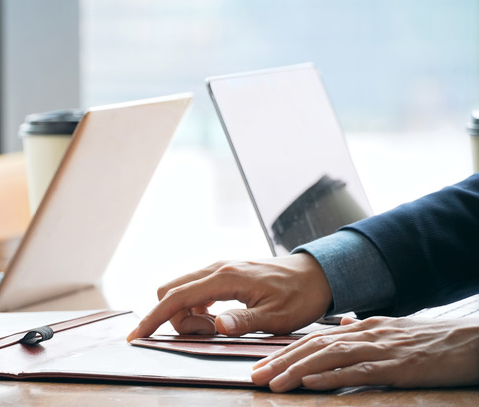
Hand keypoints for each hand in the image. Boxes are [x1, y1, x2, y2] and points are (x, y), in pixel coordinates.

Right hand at [126, 253, 331, 340]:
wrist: (316, 274)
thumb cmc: (299, 296)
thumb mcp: (276, 316)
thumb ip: (244, 320)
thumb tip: (217, 326)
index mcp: (225, 278)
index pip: (177, 298)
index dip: (154, 318)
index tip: (137, 336)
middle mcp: (216, 268)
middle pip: (171, 292)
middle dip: (173, 319)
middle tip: (206, 335)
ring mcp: (218, 269)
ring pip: (181, 291)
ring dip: (187, 315)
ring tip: (217, 328)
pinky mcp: (223, 274)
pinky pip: (195, 290)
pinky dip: (196, 308)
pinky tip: (217, 319)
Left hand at [251, 316, 478, 391]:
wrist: (471, 342)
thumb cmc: (433, 341)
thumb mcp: (393, 331)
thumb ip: (364, 332)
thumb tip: (343, 329)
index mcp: (362, 327)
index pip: (314, 340)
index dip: (285, 352)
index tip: (263, 365)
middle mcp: (365, 334)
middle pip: (313, 347)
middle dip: (280, 362)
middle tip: (255, 376)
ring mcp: (380, 349)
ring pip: (328, 358)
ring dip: (297, 371)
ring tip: (273, 383)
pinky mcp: (396, 367)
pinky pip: (357, 371)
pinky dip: (331, 377)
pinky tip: (311, 383)